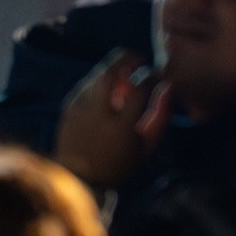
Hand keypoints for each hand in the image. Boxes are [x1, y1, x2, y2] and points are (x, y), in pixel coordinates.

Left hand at [55, 49, 170, 187]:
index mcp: (121, 127)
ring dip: (113, 70)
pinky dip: (99, 82)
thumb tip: (167, 87)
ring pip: (97, 76)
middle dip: (125, 58)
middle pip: (109, 72)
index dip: (150, 76)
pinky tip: (108, 90)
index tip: (156, 75)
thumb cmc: (120, 162)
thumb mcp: (147, 146)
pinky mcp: (68, 107)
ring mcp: (80, 109)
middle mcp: (98, 114)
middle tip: (137, 58)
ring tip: (124, 76)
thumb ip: (161, 116)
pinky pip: (86, 84)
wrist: (81, 177)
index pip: (139, 89)